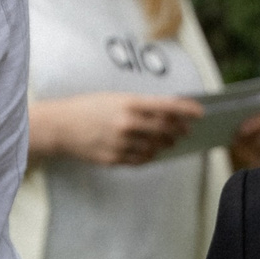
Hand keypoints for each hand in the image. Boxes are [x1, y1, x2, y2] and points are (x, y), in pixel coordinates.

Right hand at [30, 92, 203, 165]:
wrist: (59, 126)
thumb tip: (167, 114)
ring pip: (155, 148)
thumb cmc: (87, 108)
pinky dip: (149, 155)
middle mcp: (127, 123)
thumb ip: (139, 106)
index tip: (200, 112)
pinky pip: (140, 160)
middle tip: (185, 131)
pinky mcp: (113, 159)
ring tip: (167, 141)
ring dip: (165, 145)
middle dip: (179, 131)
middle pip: (165, 130)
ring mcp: (121, 143)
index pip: (166, 106)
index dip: (186, 110)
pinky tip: (150, 151)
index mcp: (128, 103)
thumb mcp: (114, 98)